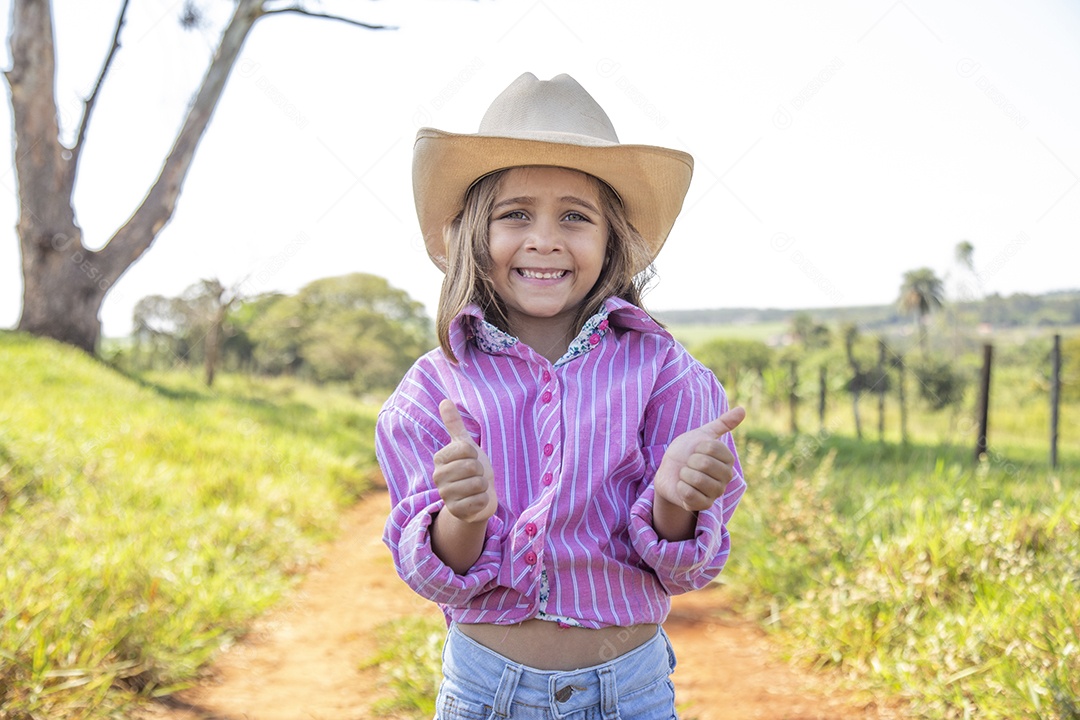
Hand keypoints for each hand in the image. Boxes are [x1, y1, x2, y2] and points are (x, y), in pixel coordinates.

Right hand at [432, 399, 496, 523]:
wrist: (477, 496)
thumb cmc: (472, 468)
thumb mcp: (465, 445)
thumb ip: (454, 424)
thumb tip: (444, 400)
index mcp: (440, 458)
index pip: (466, 449)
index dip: (475, 453)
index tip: (471, 459)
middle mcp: (438, 477)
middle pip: (472, 467)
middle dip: (480, 471)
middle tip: (475, 475)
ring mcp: (445, 496)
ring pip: (477, 484)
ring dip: (483, 486)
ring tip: (476, 488)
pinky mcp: (456, 512)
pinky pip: (479, 501)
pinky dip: (483, 500)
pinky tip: (477, 500)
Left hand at [654, 406, 744, 511]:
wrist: (669, 471)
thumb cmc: (687, 452)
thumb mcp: (702, 434)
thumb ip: (722, 423)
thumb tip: (743, 409)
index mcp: (728, 460)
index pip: (711, 448)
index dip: (697, 447)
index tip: (695, 451)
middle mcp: (726, 478)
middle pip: (704, 464)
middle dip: (689, 461)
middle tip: (689, 464)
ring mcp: (715, 493)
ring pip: (696, 479)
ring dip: (684, 474)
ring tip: (685, 475)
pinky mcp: (703, 506)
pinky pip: (689, 494)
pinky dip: (680, 488)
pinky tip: (682, 487)